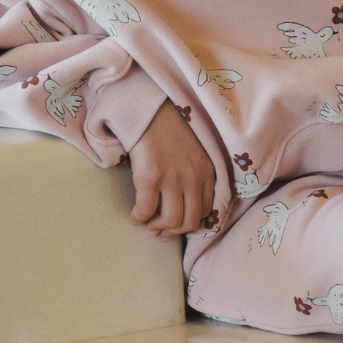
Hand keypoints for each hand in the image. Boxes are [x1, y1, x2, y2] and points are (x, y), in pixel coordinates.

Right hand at [128, 101, 215, 239]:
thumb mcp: (194, 155)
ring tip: (147, 222)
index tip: (174, 226)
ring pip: (170, 221)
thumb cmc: (170, 133)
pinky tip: (134, 214)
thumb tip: (180, 212)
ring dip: (156, 227)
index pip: (204, 212)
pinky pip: (146, 210)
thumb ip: (194, 178)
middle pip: (188, 222)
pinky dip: (139, 218)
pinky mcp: (151, 176)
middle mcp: (194, 177)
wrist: (151, 111)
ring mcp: (173, 177)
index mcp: (207, 172)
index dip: (187, 225)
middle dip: (172, 232)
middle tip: (158, 230)